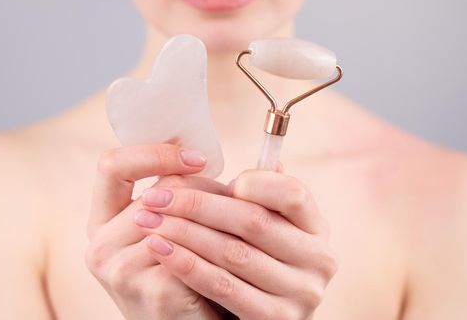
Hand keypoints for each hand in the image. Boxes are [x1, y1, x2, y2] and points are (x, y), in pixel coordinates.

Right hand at [85, 144, 229, 318]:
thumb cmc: (180, 276)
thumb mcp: (168, 232)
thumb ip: (181, 195)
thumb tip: (232, 157)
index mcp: (101, 223)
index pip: (112, 166)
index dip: (155, 153)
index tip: (198, 158)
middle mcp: (101, 245)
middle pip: (160, 190)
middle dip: (206, 188)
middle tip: (237, 195)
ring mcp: (123, 270)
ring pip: (183, 218)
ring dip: (221, 214)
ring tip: (248, 215)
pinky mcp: (155, 289)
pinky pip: (197, 249)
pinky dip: (224, 241)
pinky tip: (244, 241)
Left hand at [134, 169, 337, 319]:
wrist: (264, 315)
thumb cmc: (261, 257)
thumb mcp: (271, 225)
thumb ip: (263, 195)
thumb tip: (255, 162)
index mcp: (316, 227)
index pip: (293, 194)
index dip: (254, 183)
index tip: (210, 175)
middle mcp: (318, 259)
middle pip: (253, 222)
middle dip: (197, 205)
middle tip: (156, 195)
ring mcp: (300, 293)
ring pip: (232, 253)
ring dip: (184, 233)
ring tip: (148, 219)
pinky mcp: (274, 319)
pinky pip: (222, 286)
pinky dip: (187, 265)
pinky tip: (160, 249)